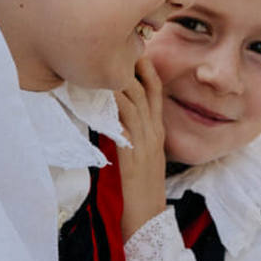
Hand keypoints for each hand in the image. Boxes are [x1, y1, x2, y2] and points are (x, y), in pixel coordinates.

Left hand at [114, 58, 167, 239]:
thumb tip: (115, 115)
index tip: (133, 49)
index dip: (146, 69)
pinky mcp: (134, 156)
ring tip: (105, 62)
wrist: (148, 216)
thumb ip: (132, 133)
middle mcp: (155, 132)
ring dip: (120, 82)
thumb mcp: (140, 153)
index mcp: (157, 130)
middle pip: (147, 90)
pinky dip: (115, 109)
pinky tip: (103, 97)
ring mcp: (146, 143)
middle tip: (118, 44)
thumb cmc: (140, 188)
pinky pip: (126, 126)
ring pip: (136, 103)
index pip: (155, 91)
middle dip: (133, 66)